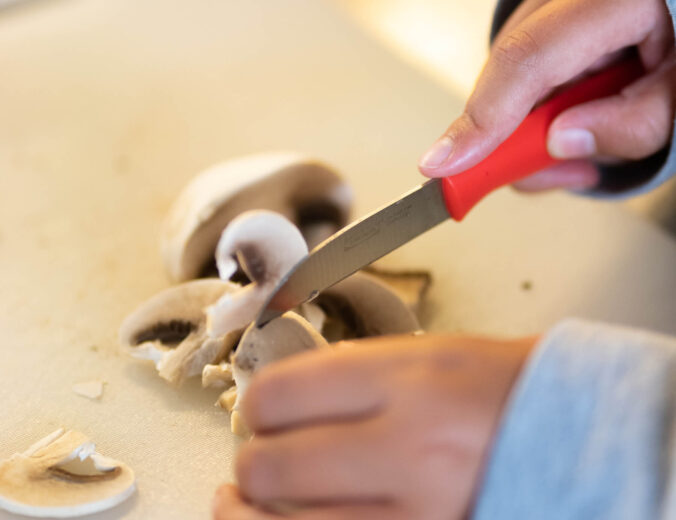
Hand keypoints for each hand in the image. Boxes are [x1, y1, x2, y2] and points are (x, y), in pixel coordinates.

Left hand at [212, 334, 536, 519]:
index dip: (258, 405)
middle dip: (251, 461)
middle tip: (259, 457)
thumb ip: (353, 373)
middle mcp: (408, 447)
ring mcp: (417, 512)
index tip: (260, 412)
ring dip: (247, 513)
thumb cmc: (502, 390)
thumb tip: (282, 398)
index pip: (280, 395)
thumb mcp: (431, 355)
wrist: (578, 436)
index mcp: (407, 380)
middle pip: (269, 465)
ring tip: (240, 500)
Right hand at [419, 0, 674, 191]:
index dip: (481, 118)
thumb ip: (635, 123)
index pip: (527, 59)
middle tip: (562, 170)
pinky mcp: (539, 22)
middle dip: (519, 141)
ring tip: (589, 140)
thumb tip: (561, 142)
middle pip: (508, 78)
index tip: (443, 164)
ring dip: (538, 129)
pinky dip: (541, 113)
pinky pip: (519, 78)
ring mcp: (547, 7)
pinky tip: (576, 118)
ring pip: (510, 85)